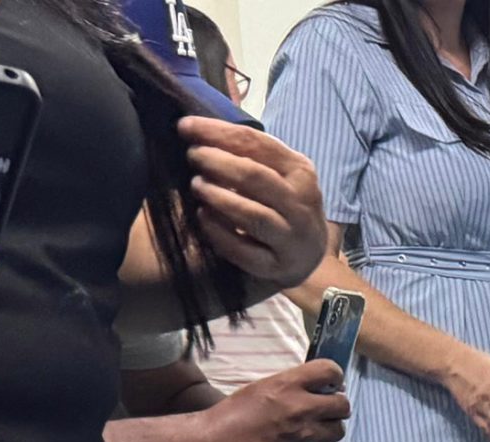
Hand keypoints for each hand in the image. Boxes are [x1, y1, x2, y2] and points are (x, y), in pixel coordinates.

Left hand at [180, 118, 324, 290]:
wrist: (304, 254)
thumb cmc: (278, 203)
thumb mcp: (275, 172)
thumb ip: (246, 152)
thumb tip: (195, 128)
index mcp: (300, 172)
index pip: (256, 144)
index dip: (217, 132)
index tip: (185, 126)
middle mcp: (302, 205)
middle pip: (254, 177)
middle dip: (216, 162)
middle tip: (192, 157)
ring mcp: (292, 239)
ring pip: (252, 215)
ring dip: (217, 197)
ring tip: (197, 186)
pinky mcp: (277, 268)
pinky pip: (244, 251)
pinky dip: (218, 233)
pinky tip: (203, 217)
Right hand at [200, 360, 348, 441]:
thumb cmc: (235, 413)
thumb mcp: (263, 387)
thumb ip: (293, 386)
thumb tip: (322, 388)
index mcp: (289, 385)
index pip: (331, 371)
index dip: (334, 377)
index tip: (330, 384)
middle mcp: (303, 409)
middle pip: (343, 405)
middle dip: (336, 406)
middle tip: (326, 409)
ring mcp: (306, 436)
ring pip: (339, 430)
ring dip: (330, 428)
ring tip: (315, 428)